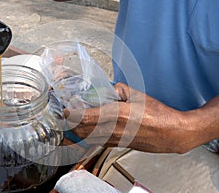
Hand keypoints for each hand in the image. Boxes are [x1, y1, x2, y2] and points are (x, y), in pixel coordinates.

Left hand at [64, 83, 201, 152]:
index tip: (65, 111)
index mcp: (116, 114)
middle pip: (82, 130)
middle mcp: (112, 129)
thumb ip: (118, 89)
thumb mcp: (136, 95)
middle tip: (65, 117)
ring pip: (87, 138)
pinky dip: (87, 137)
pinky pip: (97, 142)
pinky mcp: (117, 145)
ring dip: (77, 132)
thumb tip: (108, 88)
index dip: (71, 115)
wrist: (170, 133)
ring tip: (71, 125)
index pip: (85, 117)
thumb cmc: (157, 114)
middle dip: (70, 124)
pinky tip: (85, 133)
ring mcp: (114, 140)